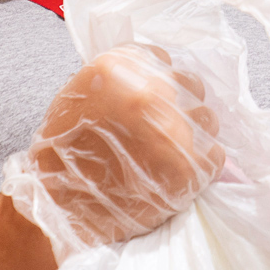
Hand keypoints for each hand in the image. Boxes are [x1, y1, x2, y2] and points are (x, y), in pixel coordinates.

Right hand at [3, 42, 225, 260]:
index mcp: (119, 69)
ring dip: (195, 132)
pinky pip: (215, 155)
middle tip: (165, 124)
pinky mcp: (188, 167)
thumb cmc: (60, 156)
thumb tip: (149, 75)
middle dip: (179, 102)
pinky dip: (203, 163)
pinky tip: (183, 170)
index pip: (159, 57)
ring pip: (207, 117)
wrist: (55, 213)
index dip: (157, 77)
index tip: (152, 94)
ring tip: (174, 150)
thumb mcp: (76, 99)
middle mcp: (151, 92)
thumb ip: (116, 81)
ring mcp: (173, 129)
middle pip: (188, 83)